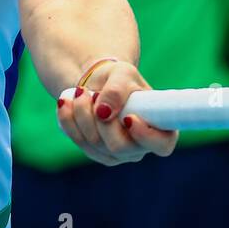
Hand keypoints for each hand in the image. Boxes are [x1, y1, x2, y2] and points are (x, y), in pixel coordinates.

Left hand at [56, 60, 177, 165]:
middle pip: (120, 147)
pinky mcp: (96, 152)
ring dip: (82, 116)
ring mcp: (118, 154)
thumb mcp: (121, 73)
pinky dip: (70, 121)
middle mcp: (141, 146)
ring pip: (96, 145)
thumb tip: (104, 112)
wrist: (99, 83)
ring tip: (80, 92)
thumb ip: (117, 89)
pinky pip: (80, 143)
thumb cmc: (119, 78)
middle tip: (91, 94)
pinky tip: (66, 103)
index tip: (128, 118)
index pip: (162, 145)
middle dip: (101, 121)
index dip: (146, 135)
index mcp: (160, 127)